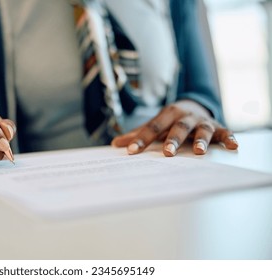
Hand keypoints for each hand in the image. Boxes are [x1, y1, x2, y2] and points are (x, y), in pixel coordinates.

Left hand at [111, 100, 237, 155]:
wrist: (194, 106)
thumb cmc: (170, 121)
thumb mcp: (155, 125)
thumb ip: (137, 134)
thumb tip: (115, 144)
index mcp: (167, 114)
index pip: (152, 127)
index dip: (142, 139)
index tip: (131, 151)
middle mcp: (185, 116)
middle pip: (178, 127)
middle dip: (173, 139)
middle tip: (168, 153)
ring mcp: (202, 121)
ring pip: (202, 129)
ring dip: (201, 140)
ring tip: (199, 152)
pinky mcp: (218, 128)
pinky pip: (225, 133)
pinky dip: (230, 138)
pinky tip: (234, 146)